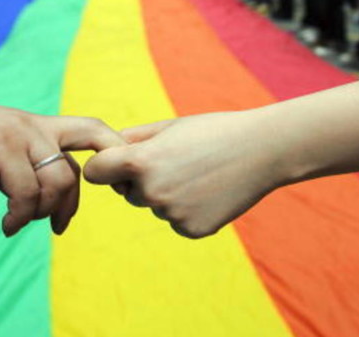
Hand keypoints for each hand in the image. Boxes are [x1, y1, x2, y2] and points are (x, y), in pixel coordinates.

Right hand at [0, 92, 124, 236]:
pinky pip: (26, 192)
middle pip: (85, 156)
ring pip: (58, 180)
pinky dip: (20, 217)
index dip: (112, 154)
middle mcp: (36, 127)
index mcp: (39, 126)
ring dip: (44, 212)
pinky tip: (7, 226)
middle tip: (60, 226)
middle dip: (79, 199)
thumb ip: (24, 170)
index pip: (93, 131)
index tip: (106, 189)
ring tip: (20, 223)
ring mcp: (19, 136)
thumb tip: (41, 200)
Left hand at [84, 111, 286, 238]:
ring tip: (197, 173)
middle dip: (139, 180)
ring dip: (165, 194)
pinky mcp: (190, 230)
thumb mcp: (167, 127)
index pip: (95, 173)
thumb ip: (131, 139)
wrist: (263, 150)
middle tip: (174, 163)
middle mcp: (152, 191)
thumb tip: (104, 152)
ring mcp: (171, 214)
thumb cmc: (212, 131)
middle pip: (125, 192)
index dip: (103, 167)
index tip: (115, 163)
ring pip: (153, 205)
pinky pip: (174, 220)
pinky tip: (208, 191)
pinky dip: (186, 209)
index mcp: (140, 162)